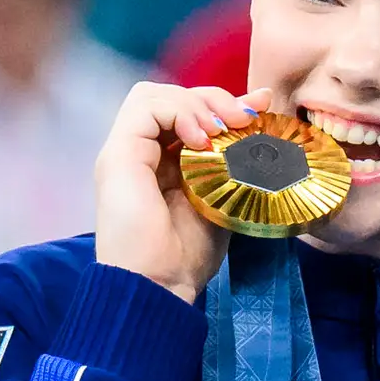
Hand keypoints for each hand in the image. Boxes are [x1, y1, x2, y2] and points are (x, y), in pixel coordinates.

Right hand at [94, 80, 271, 304]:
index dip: (220, 103)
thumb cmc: (188, 254)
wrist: (159, 285)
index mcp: (160, 162)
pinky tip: (202, 140)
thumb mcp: (224, 195)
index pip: (186, 111)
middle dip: (211, 98)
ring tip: (222, 130)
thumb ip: (238, 155)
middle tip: (243, 119)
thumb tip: (262, 107)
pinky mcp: (117, 155)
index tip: (258, 112)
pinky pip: (144, 107)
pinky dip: (179, 113)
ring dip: (195, 104)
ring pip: (152, 95)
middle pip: (169, 96)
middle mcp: (138, 152)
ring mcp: (124, 152)